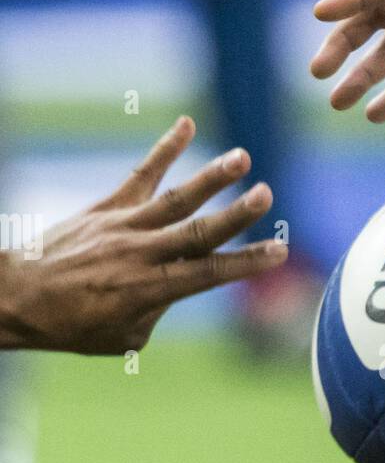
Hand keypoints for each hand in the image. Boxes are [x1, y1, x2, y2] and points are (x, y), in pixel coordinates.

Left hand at [0, 116, 287, 354]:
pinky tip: (187, 125)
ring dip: (210, 178)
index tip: (280, 252)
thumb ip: (158, 311)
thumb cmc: (71, 327)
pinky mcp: (105, 207)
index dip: (247, 263)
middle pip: (196, 232)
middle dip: (235, 215)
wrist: (16, 296)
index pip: (209, 274)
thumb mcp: (124, 337)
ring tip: (242, 158)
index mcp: (150, 290)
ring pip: (174, 200)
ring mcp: (123, 226)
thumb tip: (177, 286)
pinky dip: (165, 150)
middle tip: (267, 194)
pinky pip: (141, 175)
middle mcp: (140, 254)